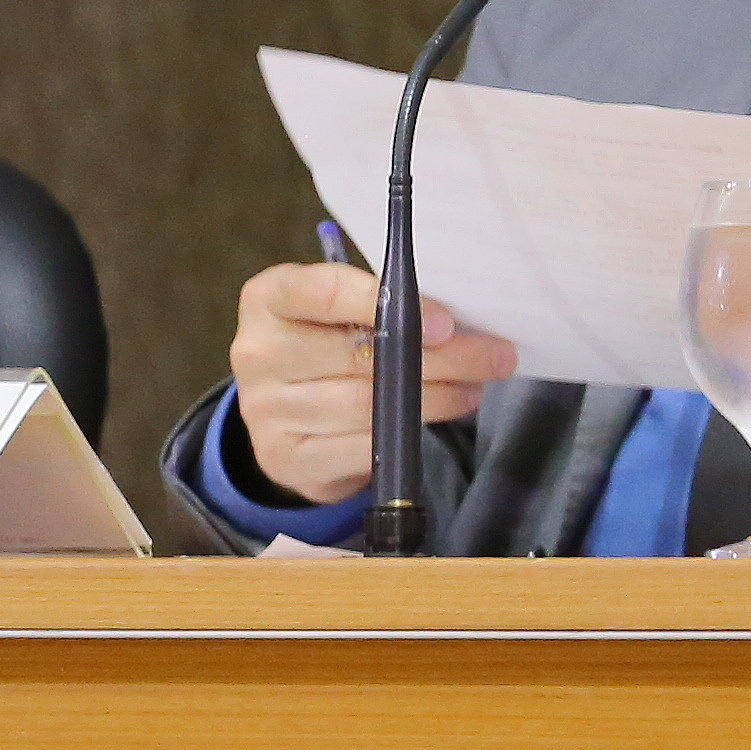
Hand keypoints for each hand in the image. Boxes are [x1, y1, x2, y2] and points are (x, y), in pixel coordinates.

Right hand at [221, 259, 512, 507]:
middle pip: (358, 355)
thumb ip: (381, 302)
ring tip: (476, 385)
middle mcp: (257, 353)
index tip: (445, 321)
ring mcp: (265, 410)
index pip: (324, 291)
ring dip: (436, 397)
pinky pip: (360, 448)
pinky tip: (444, 414)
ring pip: (366, 405)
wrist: (283, 410)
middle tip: (493, 354)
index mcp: (268, 299)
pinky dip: (409, 433)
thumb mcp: (337, 308)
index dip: (384, 302)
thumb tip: (458, 318)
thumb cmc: (325, 339)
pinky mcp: (284, 457)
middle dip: (439, 357)